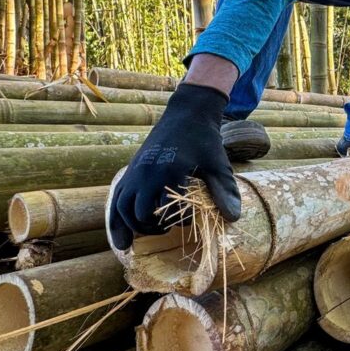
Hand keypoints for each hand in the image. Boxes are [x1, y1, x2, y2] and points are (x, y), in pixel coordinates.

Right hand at [108, 82, 240, 249]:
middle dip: (152, 227)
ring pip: (122, 208)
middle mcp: (147, 173)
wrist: (187, 114)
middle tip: (167, 229)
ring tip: (149, 231)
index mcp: (169, 172)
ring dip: (132, 225)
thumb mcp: (218, 165)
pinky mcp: (131, 170)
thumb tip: (232, 218)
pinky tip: (123, 236)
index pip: (167, 210)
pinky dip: (116, 218)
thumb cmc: (205, 140)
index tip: (190, 219)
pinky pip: (117, 198)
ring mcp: (135, 171)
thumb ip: (224, 191)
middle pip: (139, 214)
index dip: (179, 220)